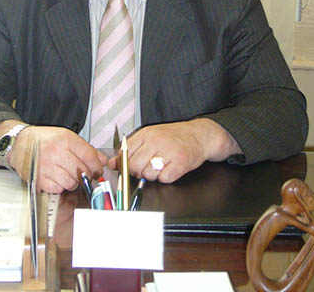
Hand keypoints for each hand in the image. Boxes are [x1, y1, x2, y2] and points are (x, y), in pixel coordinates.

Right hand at [8, 126, 107, 193]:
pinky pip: (58, 189)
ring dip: (71, 181)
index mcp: (65, 139)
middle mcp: (56, 152)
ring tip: (65, 173)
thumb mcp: (66, 137)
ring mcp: (47, 166)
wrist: (20, 143)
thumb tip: (103, 160)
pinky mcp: (40, 179)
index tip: (97, 170)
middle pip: (82, 172)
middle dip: (85, 175)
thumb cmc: (43, 140)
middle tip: (81, 173)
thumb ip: (86, 149)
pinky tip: (55, 177)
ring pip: (71, 183)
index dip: (97, 166)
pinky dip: (59, 186)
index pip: (89, 155)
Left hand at [108, 119, 241, 183]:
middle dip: (137, 172)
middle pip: (134, 166)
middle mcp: (156, 141)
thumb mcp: (151, 136)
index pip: (125, 153)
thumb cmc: (175, 136)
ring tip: (160, 167)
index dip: (124, 164)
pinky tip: (170, 169)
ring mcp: (169, 151)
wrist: (200, 134)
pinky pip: (165, 179)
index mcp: (147, 134)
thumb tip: (113, 163)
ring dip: (152, 176)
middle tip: (146, 168)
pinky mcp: (180, 163)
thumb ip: (132, 148)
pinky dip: (166, 178)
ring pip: (148, 174)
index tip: (127, 168)